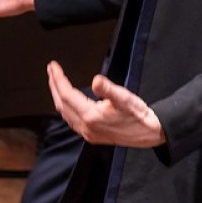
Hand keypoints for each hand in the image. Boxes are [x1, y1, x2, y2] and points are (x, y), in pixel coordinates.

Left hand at [47, 64, 165, 146]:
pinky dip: (66, 107)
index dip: (58, 79)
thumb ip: (108, 89)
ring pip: (65, 113)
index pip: (67, 95)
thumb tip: (95, 80)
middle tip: (51, 70)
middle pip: (62, 104)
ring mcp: (88, 133)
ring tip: (56, 82)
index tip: (53, 66)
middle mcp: (86, 127)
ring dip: (58, 97)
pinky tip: (68, 101)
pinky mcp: (92, 136)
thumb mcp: (125, 97)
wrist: (150, 132)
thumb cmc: (138, 114)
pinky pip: (72, 120)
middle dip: (54, 86)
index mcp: (91, 117)